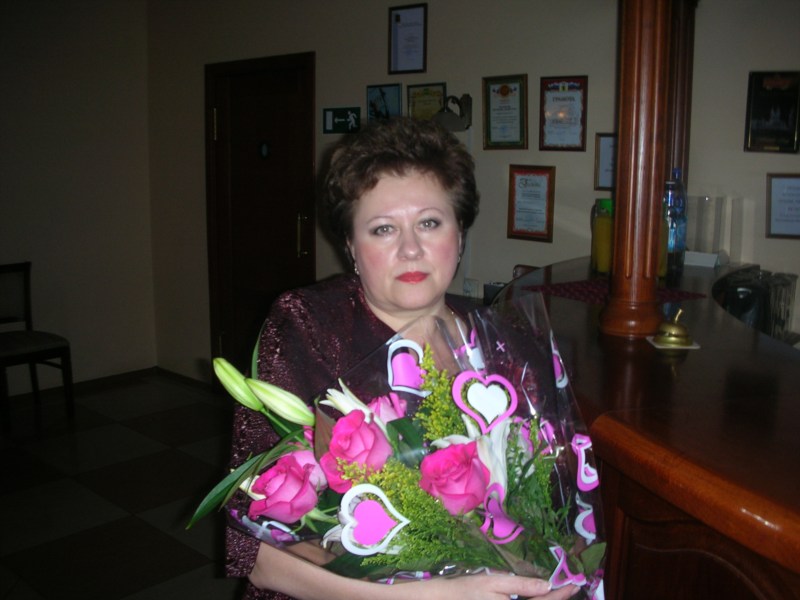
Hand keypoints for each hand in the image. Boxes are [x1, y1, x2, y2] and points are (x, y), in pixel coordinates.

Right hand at [390, 574, 577, 599]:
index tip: (575, 582)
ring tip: (560, 589)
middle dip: (558, 598)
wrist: (443, 599)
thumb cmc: (466, 590)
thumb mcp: (494, 583)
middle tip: (572, 584)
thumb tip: (546, 585)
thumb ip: (521, 585)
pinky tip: (538, 596)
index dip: (562, 594)